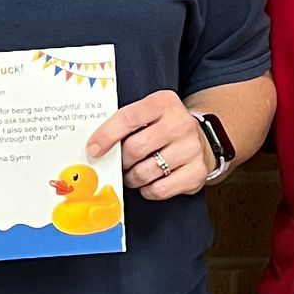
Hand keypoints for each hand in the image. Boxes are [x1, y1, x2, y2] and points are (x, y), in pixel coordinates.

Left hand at [85, 90, 211, 200]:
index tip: (93, 150)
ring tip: (133, 173)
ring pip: (145, 172)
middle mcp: (181, 123)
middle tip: (121, 163)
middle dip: (121, 161)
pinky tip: (149, 182)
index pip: (128, 118)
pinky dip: (147, 190)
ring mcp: (192, 148)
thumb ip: (125, 123)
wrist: (201, 140)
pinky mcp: (197, 172)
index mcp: (164, 103)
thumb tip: (94, 146)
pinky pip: (160, 189)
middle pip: (135, 149)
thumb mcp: (148, 114)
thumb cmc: (163, 128)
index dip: (106, 136)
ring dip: (132, 177)